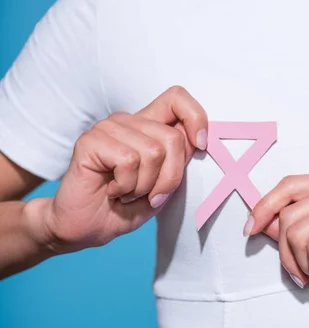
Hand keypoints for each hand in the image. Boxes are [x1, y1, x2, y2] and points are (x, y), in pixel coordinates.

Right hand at [38, 86, 207, 252]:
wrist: (88, 228)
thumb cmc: (127, 206)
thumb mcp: (164, 185)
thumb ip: (179, 160)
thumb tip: (198, 140)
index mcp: (149, 126)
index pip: (177, 98)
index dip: (196, 118)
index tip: (201, 146)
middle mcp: (129, 121)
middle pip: (173, 138)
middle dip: (169, 178)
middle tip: (150, 196)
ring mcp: (108, 128)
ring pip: (153, 152)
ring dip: (145, 186)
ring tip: (127, 193)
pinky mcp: (91, 140)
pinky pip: (129, 161)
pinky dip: (127, 186)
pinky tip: (113, 191)